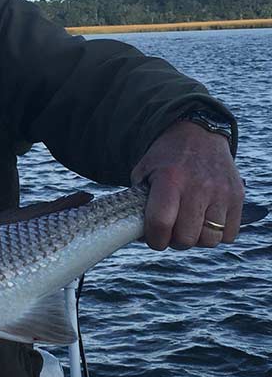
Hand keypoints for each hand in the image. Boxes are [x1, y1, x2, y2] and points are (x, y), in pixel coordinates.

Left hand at [130, 120, 243, 250]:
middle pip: (186, 237)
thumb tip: (139, 234)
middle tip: (171, 233)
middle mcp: (198, 187)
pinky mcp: (237, 197)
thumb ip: (139, 201)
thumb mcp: (143, 171)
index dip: (154, 239)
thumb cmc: (166, 158)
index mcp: (170, 179)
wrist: (199, 134)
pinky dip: (216, 235)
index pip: (161, 223)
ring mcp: (221, 192)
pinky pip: (229, 235)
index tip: (153, 238)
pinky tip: (205, 222)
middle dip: (174, 242)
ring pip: (209, 240)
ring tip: (188, 226)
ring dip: (196, 240)